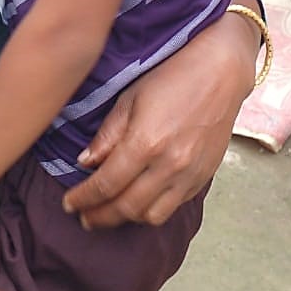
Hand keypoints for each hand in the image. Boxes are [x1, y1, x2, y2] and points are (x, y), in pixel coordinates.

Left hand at [62, 4, 257, 229]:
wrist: (221, 73)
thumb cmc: (172, 77)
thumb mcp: (130, 98)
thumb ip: (108, 135)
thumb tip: (85, 163)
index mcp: (145, 143)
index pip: (105, 185)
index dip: (83, 198)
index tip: (69, 203)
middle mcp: (169, 165)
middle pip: (126, 207)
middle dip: (100, 216)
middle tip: (84, 216)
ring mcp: (190, 174)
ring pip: (152, 216)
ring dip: (126, 218)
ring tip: (111, 211)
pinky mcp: (204, 177)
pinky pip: (175, 206)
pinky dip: (153, 209)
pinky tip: (140, 200)